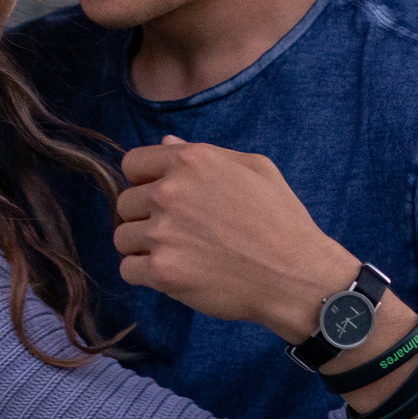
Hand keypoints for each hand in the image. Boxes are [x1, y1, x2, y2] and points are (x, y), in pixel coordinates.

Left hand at [113, 138, 355, 342]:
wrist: (295, 275)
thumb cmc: (281, 221)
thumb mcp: (255, 169)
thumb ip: (205, 154)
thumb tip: (166, 143)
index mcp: (191, 162)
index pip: (133, 164)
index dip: (146, 181)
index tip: (163, 198)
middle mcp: (171, 193)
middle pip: (125, 203)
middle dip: (145, 216)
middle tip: (178, 232)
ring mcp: (163, 233)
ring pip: (122, 238)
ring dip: (143, 247)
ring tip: (177, 254)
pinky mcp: (162, 272)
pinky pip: (128, 270)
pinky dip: (145, 274)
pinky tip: (173, 273)